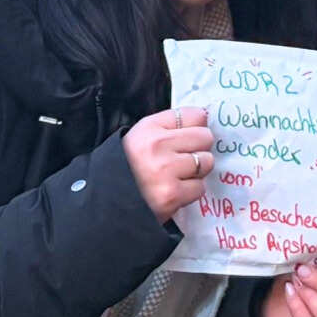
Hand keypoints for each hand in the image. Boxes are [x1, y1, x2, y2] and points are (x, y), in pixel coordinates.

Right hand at [124, 106, 214, 222]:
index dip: (195, 127)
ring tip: (177, 176)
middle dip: (199, 149)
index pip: (194, 115)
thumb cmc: (131, 167)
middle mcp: (156, 145)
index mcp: (149, 128)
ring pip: (206, 162)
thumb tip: (205, 117)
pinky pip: (200, 188)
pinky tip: (174, 191)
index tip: (188, 137)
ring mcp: (165, 171)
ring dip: (197, 172)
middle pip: (205, 137)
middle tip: (182, 160)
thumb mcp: (143, 137)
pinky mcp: (171, 195)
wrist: (110, 202)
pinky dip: (190, 192)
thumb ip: (171, 125)